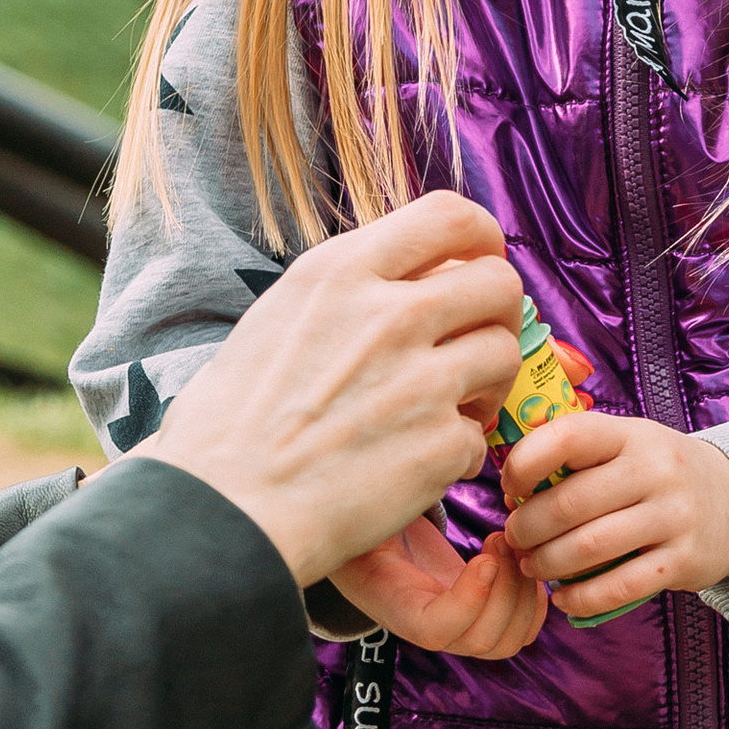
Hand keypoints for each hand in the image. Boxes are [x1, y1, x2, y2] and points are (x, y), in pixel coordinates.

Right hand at [138, 192, 524, 589]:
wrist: (222, 511)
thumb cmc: (229, 428)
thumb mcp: (276, 320)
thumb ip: (347, 294)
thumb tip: (401, 284)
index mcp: (341, 273)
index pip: (450, 216)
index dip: (482, 238)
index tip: (480, 262)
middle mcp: (389, 315)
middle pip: (499, 282)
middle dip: (498, 314)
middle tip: (472, 346)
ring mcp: (421, 379)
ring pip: (507, 353)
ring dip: (489, 383)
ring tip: (449, 410)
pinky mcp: (440, 443)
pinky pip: (481, 437)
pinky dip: (457, 455)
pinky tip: (419, 467)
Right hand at [329, 514, 545, 657]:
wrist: (373, 534)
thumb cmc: (367, 514)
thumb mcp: (368, 505)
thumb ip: (387, 496)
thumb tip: (412, 458)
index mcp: (392, 601)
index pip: (435, 629)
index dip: (469, 600)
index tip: (486, 556)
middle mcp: (427, 624)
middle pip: (482, 640)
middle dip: (506, 589)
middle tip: (500, 538)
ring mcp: (458, 624)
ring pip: (509, 640)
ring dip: (523, 592)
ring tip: (509, 544)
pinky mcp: (481, 612)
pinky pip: (522, 628)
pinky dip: (534, 597)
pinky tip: (519, 554)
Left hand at [499, 414, 728, 620]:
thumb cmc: (658, 474)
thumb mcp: (629, 444)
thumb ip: (579, 454)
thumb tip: (510, 480)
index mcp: (632, 435)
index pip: (567, 437)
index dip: (524, 464)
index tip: (510, 488)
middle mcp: (656, 471)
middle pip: (569, 504)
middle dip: (527, 528)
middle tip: (515, 538)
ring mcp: (674, 517)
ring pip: (588, 549)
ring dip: (546, 564)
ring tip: (533, 567)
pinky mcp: (684, 562)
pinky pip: (618, 588)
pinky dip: (580, 598)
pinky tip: (563, 598)